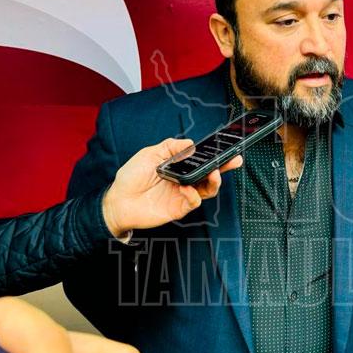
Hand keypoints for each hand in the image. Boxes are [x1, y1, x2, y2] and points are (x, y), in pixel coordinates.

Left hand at [102, 138, 242, 237]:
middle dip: (225, 166)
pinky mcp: (178, 208)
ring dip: (214, 181)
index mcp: (180, 166)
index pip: (202, 159)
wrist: (117, 201)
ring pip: (208, 189)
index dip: (215, 154)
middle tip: (235, 159)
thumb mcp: (150, 154)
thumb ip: (170, 147)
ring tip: (214, 173)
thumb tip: (191, 143)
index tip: (226, 147)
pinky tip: (186, 188)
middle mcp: (185, 180)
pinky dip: (193, 194)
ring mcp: (183, 195)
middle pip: (211, 174)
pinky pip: (193, 201)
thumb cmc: (131, 177)